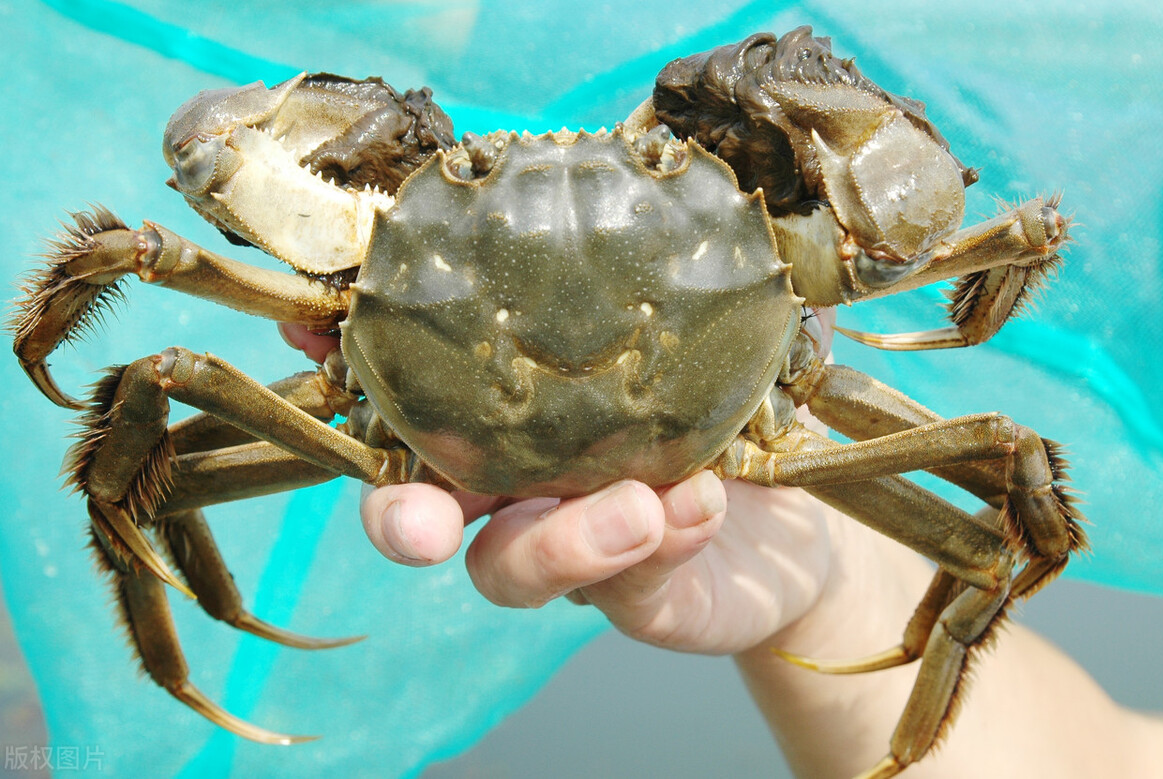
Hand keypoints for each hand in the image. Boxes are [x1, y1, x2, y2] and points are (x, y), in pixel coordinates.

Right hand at [278, 314, 848, 654]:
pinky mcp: (638, 599)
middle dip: (399, 517)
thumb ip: (663, 266)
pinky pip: (628, 584)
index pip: (408, 391)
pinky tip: (702, 503)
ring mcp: (571, 551)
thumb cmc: (738, 402)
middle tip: (420, 522)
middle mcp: (518, 485)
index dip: (349, 365)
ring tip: (636, 505)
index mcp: (508, 413)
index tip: (311, 329)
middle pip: (415, 511)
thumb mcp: (705, 322)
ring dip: (558, 539)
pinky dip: (660, 541)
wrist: (809, 518)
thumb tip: (634, 158)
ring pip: (508, 567)